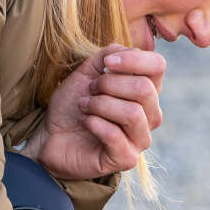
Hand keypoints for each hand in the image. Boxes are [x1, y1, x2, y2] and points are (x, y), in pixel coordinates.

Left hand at [21, 45, 164, 180]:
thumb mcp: (87, 73)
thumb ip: (107, 57)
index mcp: (145, 92)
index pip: (158, 67)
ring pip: (133, 113)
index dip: (134, 59)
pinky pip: (116, 136)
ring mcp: (139, 139)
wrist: (50, 136)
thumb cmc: (72, 105)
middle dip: (109, 84)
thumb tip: (122, 49)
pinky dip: (94, 123)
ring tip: (84, 106)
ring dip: (100, 105)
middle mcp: (149, 116)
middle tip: (90, 90)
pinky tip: (85, 122)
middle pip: (144, 89)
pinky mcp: (125, 159)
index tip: (107, 62)